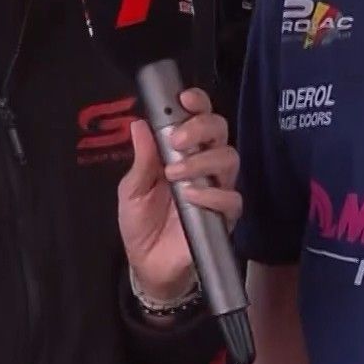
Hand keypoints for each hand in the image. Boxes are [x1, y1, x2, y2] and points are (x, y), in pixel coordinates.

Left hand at [117, 87, 241, 301]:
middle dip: (201, 127)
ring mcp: (217, 188)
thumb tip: (140, 124)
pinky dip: (213, 195)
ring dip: (202, 161)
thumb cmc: (141, 222)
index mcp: (182, 151)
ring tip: (175, 175)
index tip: (184, 98)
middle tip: (177, 140)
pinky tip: (191, 198)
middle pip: (220, 131)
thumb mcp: (132, 189)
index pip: (198, 117)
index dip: (197, 103)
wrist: (147, 264)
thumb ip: (142, 159)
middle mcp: (204, 164)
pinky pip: (232, 198)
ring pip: (229, 159)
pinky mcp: (224, 216)